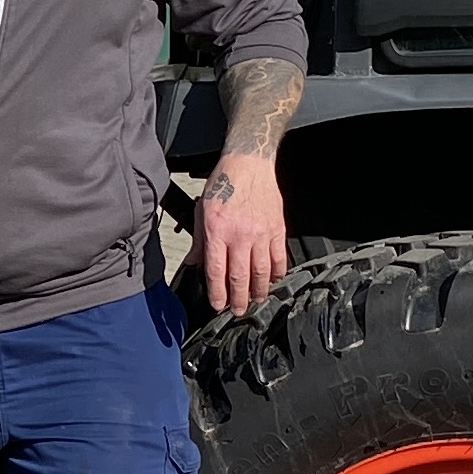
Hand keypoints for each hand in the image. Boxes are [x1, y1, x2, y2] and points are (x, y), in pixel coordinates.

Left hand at [200, 154, 290, 312]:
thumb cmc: (224, 183)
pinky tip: (273, 281)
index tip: (218, 305)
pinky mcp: (277, 229)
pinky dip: (277, 273)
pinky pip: (279, 258)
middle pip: (240, 277)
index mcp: (218, 231)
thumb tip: (193, 263)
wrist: (249, 162)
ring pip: (261, 272)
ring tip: (255, 300)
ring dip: (258, 291)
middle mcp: (240, 235)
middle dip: (239, 299)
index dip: (217, 293)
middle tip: (238, 311)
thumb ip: (199, 241)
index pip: (217, 271)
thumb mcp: (202, 210)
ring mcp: (261, 233)